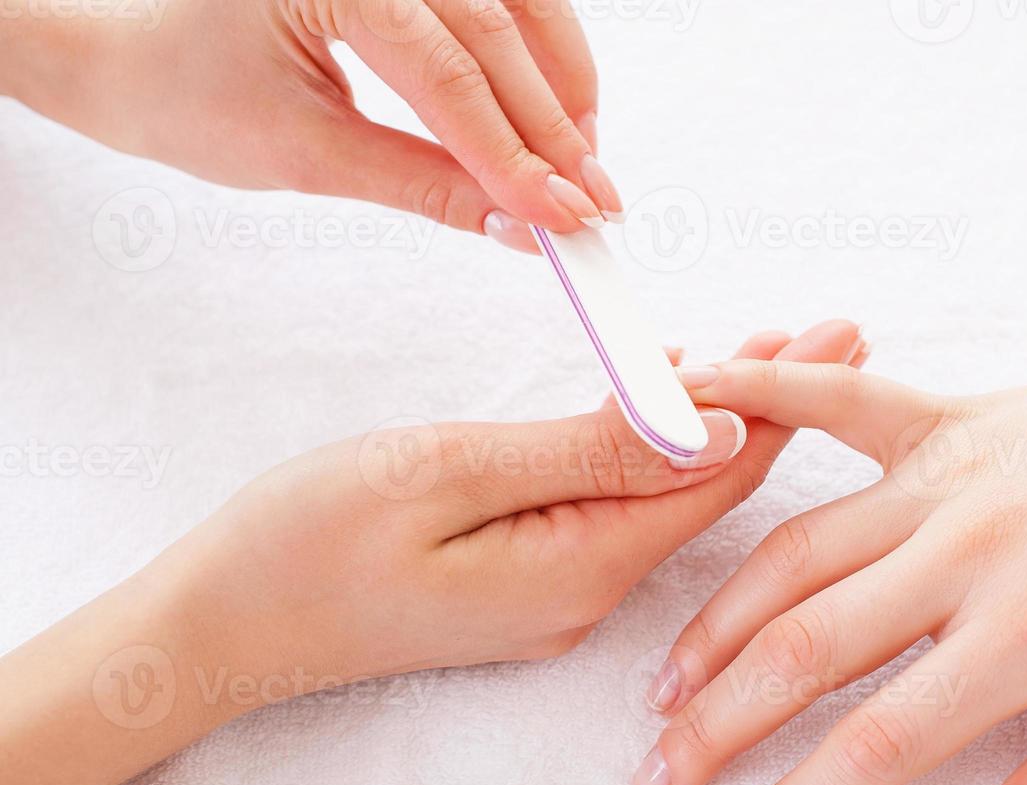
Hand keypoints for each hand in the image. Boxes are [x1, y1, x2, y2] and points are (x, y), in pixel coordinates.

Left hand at [2, 0, 621, 249]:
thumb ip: (421, 187)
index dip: (516, 155)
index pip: (448, 76)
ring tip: (582, 163)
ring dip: (561, 83)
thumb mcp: (304, 156)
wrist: (135, 55)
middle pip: (496, 34)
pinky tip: (556, 111)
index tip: (566, 218)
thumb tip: (515, 225)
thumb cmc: (189, 95)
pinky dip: (538, 55)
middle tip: (596, 205)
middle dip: (553, 129)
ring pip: (516, 3)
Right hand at [186, 320, 863, 680]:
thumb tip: (716, 427)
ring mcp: (560, 595)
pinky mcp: (531, 584)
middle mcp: (589, 593)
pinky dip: (654, 451)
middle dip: (773, 406)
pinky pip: (618, 510)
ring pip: (665, 496)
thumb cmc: (307, 543)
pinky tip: (672, 405)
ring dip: (718, 424)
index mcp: (580, 565)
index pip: (715, 476)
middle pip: (706, 488)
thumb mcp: (446, 473)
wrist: (222, 628)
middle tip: (834, 332)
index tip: (837, 337)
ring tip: (777, 355)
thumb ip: (587, 451)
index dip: (784, 402)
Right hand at [633, 300, 1026, 784]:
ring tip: (665, 686)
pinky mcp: (944, 418)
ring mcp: (945, 475)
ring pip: (794, 552)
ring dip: (716, 622)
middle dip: (720, 725)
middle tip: (658, 778)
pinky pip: (831, 405)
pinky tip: (684, 411)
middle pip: (808, 650)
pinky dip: (754, 400)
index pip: (882, 739)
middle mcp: (967, 550)